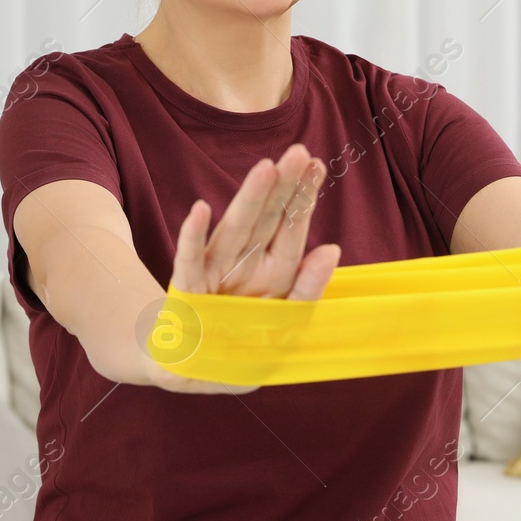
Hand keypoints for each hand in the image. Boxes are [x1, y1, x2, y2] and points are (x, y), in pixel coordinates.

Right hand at [140, 143, 341, 393]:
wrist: (189, 368)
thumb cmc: (242, 344)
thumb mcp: (286, 323)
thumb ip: (309, 289)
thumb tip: (332, 249)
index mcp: (274, 272)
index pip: (292, 229)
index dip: (303, 198)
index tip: (317, 164)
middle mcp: (246, 263)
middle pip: (268, 219)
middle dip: (284, 187)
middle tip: (299, 152)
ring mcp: (216, 272)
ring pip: (235, 229)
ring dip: (249, 199)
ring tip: (266, 168)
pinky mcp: (188, 291)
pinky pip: (190, 262)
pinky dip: (193, 237)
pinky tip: (201, 210)